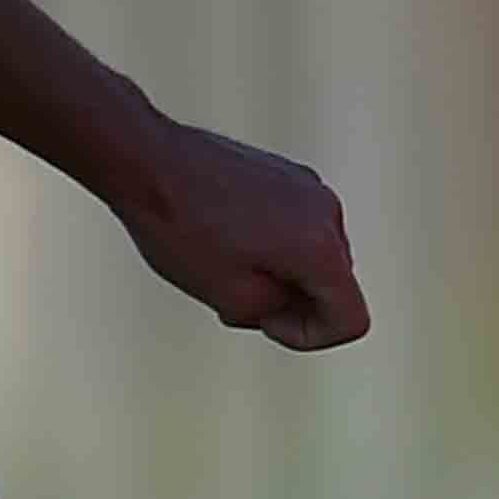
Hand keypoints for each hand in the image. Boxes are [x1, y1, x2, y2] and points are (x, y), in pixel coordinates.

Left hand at [118, 122, 369, 351]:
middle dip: (293, 304)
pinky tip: (223, 237)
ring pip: (315, 256)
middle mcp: (327, 212)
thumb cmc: (182, 232)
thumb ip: (280, 311)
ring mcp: (308, 186)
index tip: (265, 322)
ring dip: (280, 273)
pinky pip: (298, 226)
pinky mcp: (287, 172)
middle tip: (234, 297)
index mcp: (321, 247)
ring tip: (224, 265)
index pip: (351, 319)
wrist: (147, 160)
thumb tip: (295, 298)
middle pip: (335, 286)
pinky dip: (273, 245)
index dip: (310, 338)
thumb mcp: (232, 299)